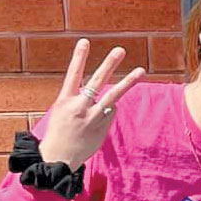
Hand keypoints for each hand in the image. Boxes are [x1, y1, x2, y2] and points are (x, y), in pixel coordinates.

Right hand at [38, 39, 145, 168]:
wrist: (59, 158)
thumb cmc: (59, 132)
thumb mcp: (61, 111)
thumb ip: (77, 98)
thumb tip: (95, 88)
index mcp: (64, 100)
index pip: (73, 74)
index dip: (79, 58)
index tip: (85, 42)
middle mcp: (80, 106)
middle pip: (97, 82)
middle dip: (109, 65)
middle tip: (120, 50)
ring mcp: (94, 117)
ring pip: (113, 96)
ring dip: (128, 82)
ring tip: (141, 70)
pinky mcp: (103, 126)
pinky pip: (110, 111)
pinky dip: (108, 109)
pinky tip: (100, 116)